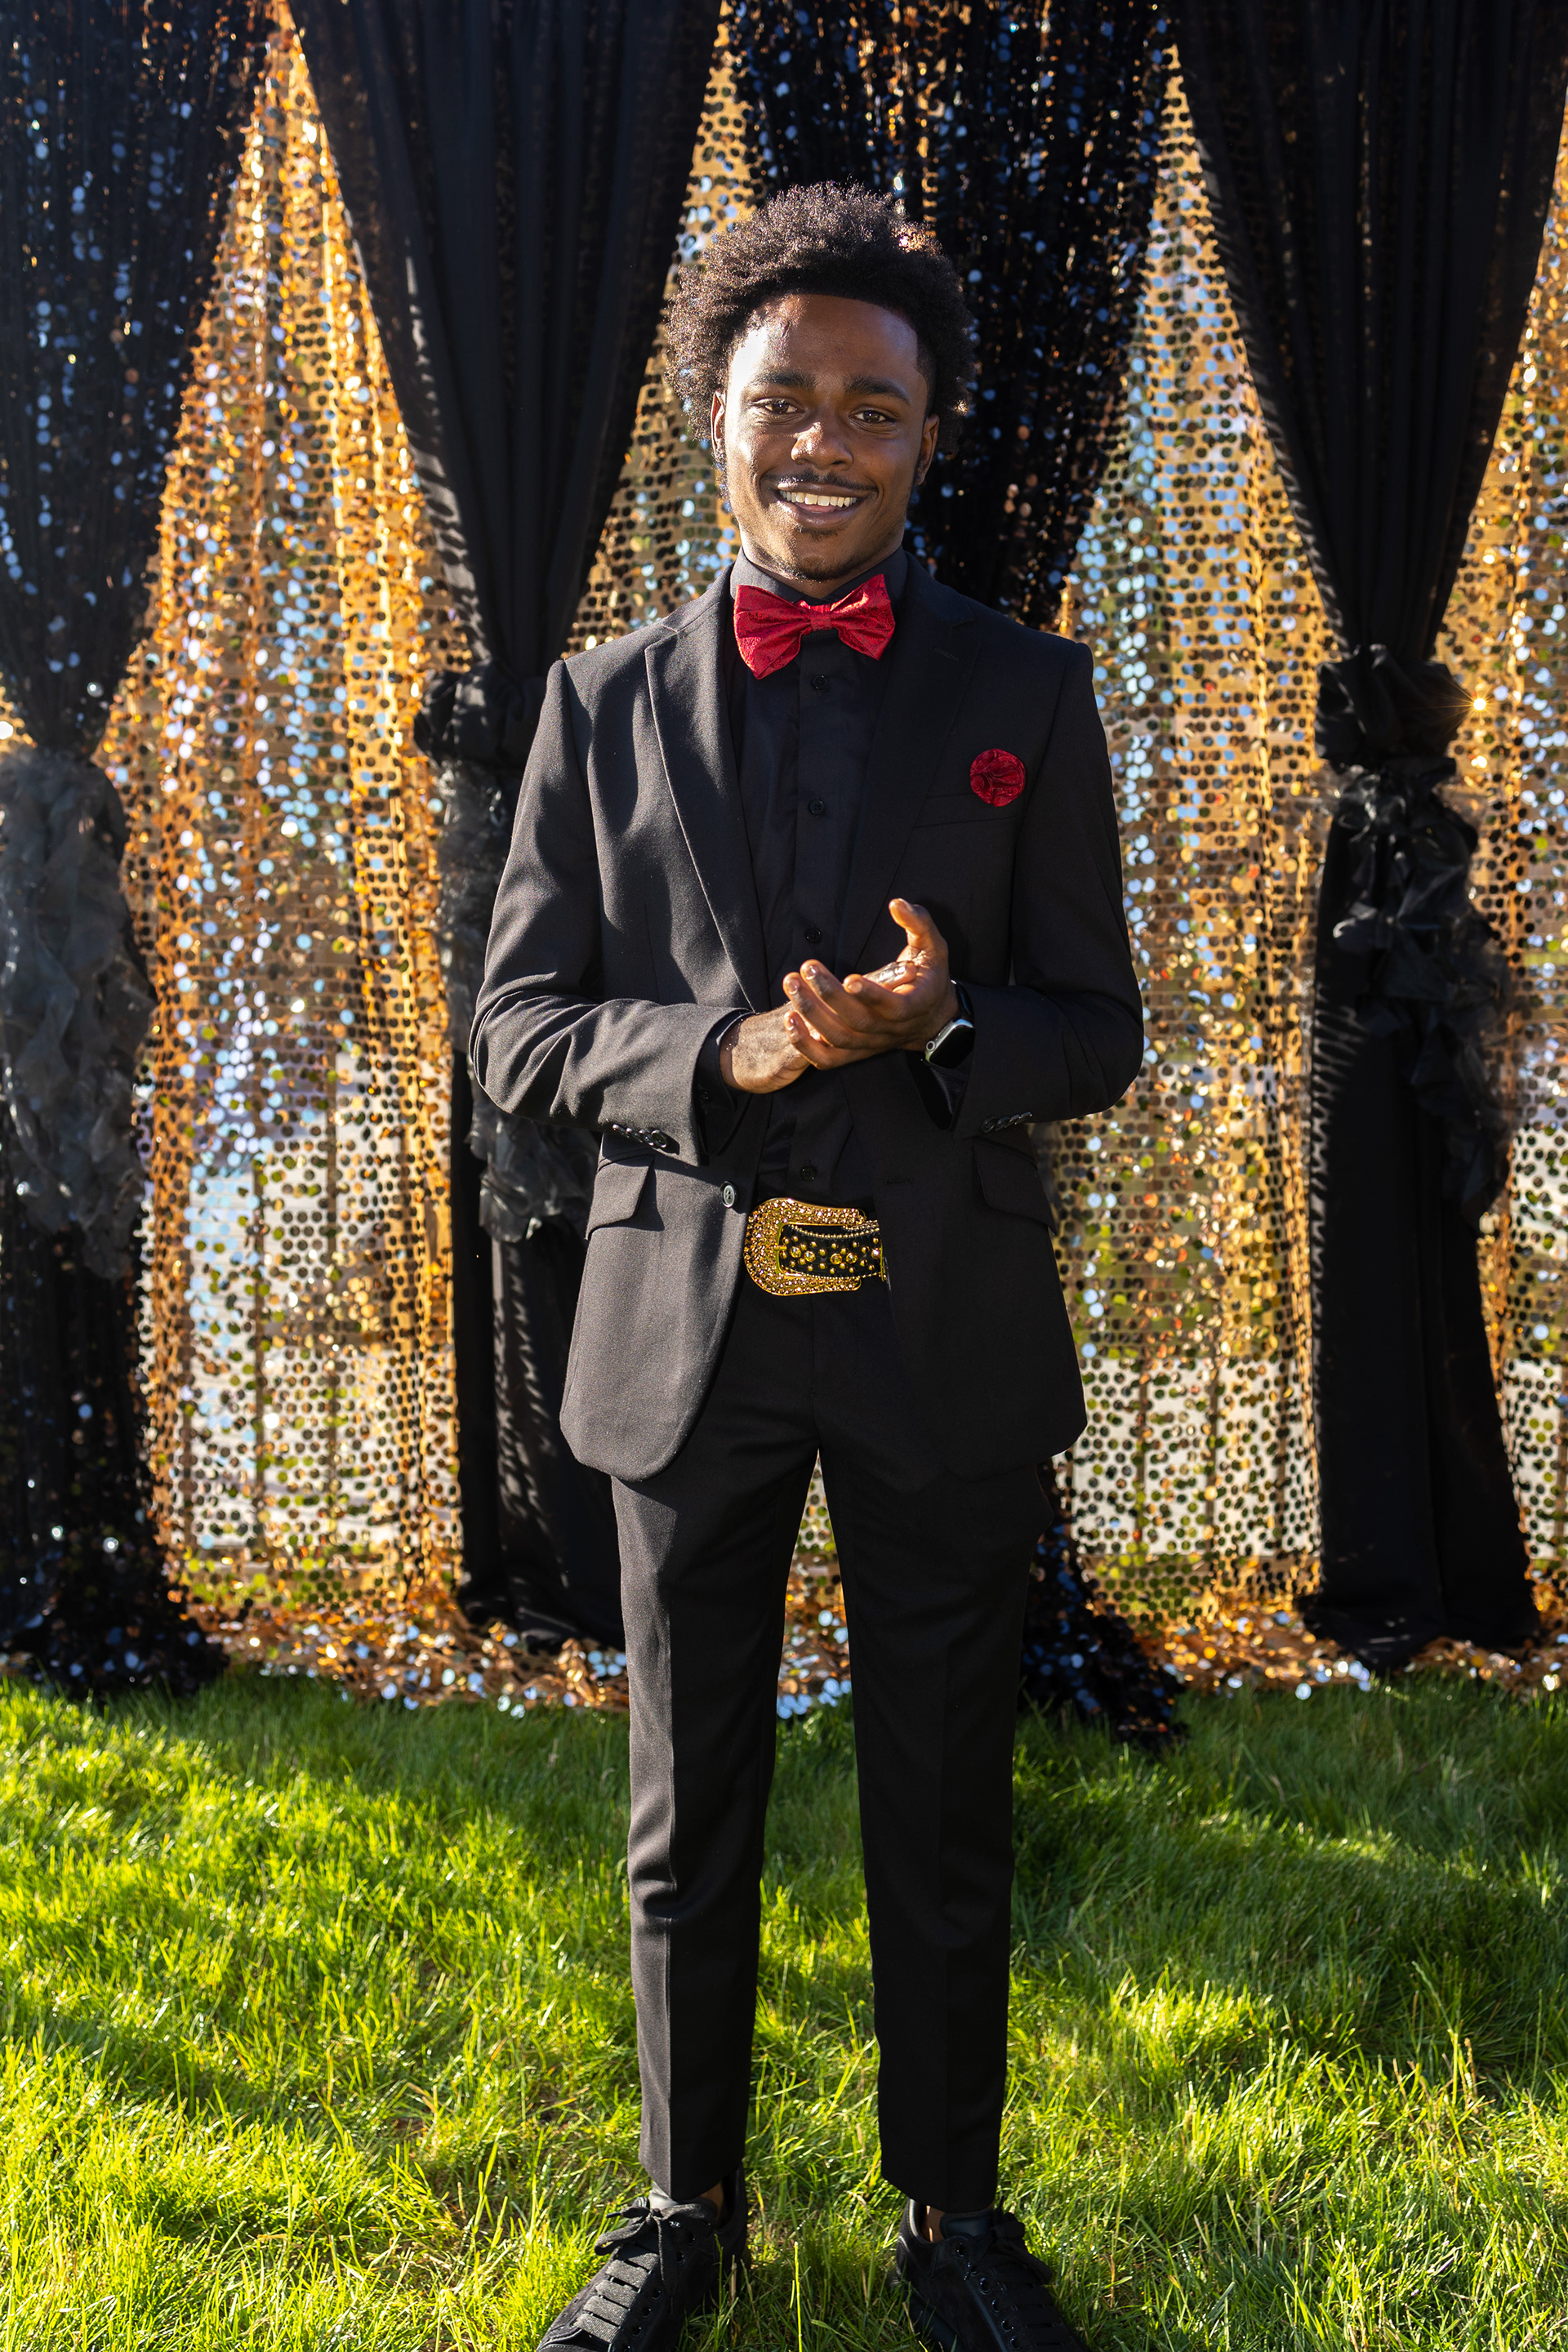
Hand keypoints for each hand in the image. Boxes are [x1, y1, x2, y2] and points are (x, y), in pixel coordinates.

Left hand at [718, 899, 957, 1094]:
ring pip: (839, 1039)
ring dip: (812, 1015)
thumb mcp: (933, 946)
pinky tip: (790, 1019)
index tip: (849, 977)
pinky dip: (806, 1046)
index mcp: (914, 1005)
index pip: (893, 1006)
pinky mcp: (856, 1052)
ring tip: (792, 984)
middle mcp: (891, 1029)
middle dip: (829, 995)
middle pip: (858, 1022)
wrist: (931, 1018)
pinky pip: (828, 1060)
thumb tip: (897, 904)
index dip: (871, 994)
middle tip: (807, 968)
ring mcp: (872, 1044)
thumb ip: (919, 923)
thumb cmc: (930, 976)